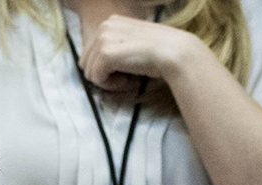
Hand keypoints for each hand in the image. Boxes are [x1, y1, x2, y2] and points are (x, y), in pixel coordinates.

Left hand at [79, 15, 208, 92]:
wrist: (175, 53)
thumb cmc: (159, 52)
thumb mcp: (133, 42)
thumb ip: (116, 47)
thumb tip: (99, 66)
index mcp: (110, 22)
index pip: (91, 52)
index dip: (106, 66)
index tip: (126, 67)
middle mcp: (104, 26)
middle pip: (87, 62)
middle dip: (104, 74)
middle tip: (126, 76)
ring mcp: (103, 39)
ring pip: (89, 72)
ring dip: (108, 81)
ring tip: (128, 77)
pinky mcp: (105, 54)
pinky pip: (96, 79)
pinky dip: (110, 85)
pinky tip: (127, 80)